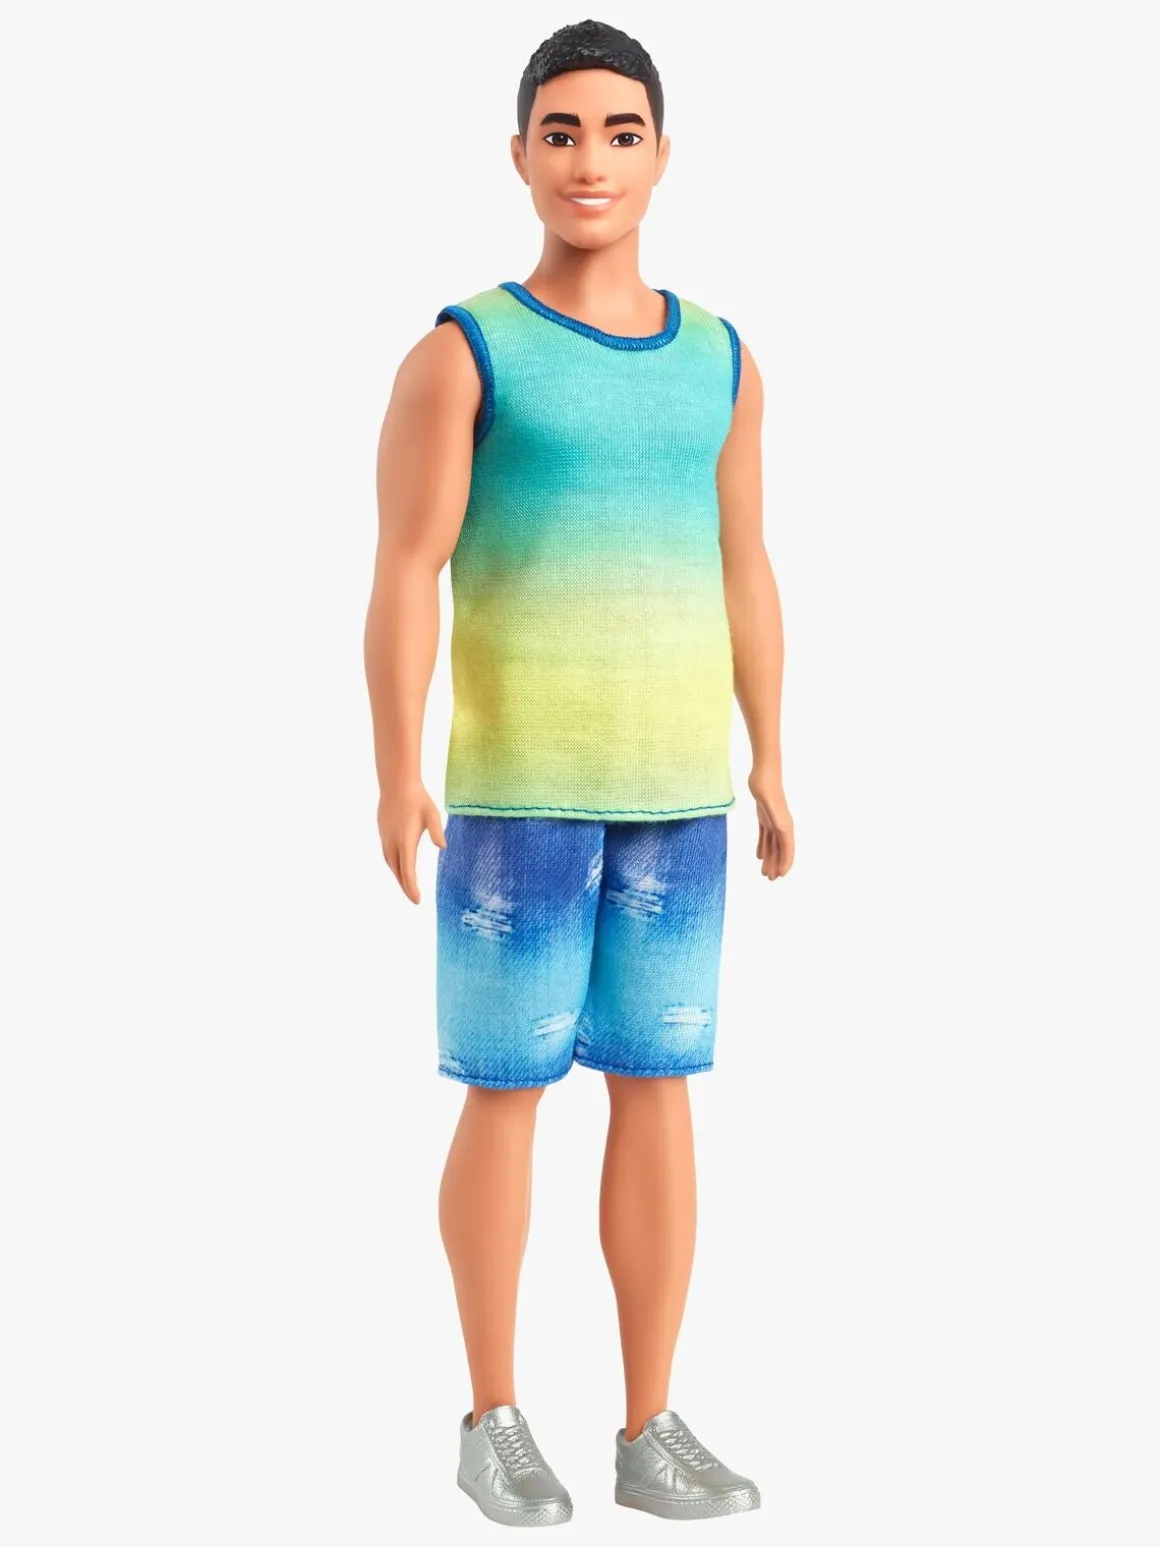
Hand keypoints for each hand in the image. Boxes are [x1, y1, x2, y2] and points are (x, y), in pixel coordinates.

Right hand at [377, 780, 446, 902]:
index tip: (418, 901)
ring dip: (398, 877)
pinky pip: (387, 855)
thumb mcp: (432, 814)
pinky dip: (393, 865)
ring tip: (407, 886)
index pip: (408, 872)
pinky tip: (398, 866)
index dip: (412, 888)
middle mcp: (393, 843)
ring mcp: (386, 838)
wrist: (396, 784)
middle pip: (398, 872)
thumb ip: (437, 831)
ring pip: (391, 864)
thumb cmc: (418, 799)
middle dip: (405, 887)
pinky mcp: (383, 833)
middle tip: (414, 898)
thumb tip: (443, 847)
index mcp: (405, 842)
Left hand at [749, 766, 793, 879]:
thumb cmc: (766, 785)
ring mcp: (774, 820)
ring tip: (764, 872)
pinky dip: (763, 846)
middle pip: (780, 850)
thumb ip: (775, 817)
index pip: (787, 849)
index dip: (785, 863)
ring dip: (770, 858)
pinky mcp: (765, 816)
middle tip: (769, 879)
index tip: (780, 876)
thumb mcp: (768, 803)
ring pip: (772, 845)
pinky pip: (765, 836)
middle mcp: (782, 824)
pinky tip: (759, 855)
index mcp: (785, 824)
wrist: (763, 772)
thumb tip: (783, 830)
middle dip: (776, 865)